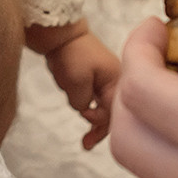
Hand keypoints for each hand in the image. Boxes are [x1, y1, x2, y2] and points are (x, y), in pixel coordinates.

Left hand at [41, 29, 120, 148]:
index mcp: (117, 80)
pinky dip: (90, 110)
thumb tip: (83, 110)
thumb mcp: (76, 82)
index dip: (100, 120)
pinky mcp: (94, 79)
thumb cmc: (70, 53)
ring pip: (104, 108)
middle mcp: (115, 80)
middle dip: (100, 130)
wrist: (59, 32)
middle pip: (113, 113)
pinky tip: (84, 114)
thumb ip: (82, 102)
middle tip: (86, 145)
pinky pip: (96, 100)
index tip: (84, 115)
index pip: (116, 111)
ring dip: (95, 122)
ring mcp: (105, 80)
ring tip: (86, 141)